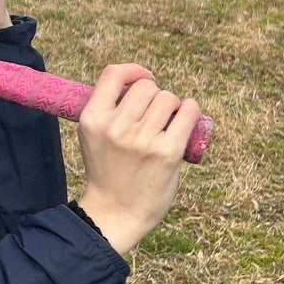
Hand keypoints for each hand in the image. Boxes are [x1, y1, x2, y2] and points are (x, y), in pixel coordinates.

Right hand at [75, 63, 203, 256]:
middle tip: (155, 116)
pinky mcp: (168, 152)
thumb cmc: (108, 171)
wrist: (116, 213)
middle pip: (147, 86)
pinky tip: (186, 119)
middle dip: (155, 95)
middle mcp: (116, 127)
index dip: (133, 71)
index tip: (144, 79)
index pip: (114, 73)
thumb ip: (108, 109)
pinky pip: (188, 112)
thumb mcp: (93, 136)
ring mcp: (142, 140)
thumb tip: (140, 81)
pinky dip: (191, 111)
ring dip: (172, 106)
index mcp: (93, 119)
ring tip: (167, 124)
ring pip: (168, 97)